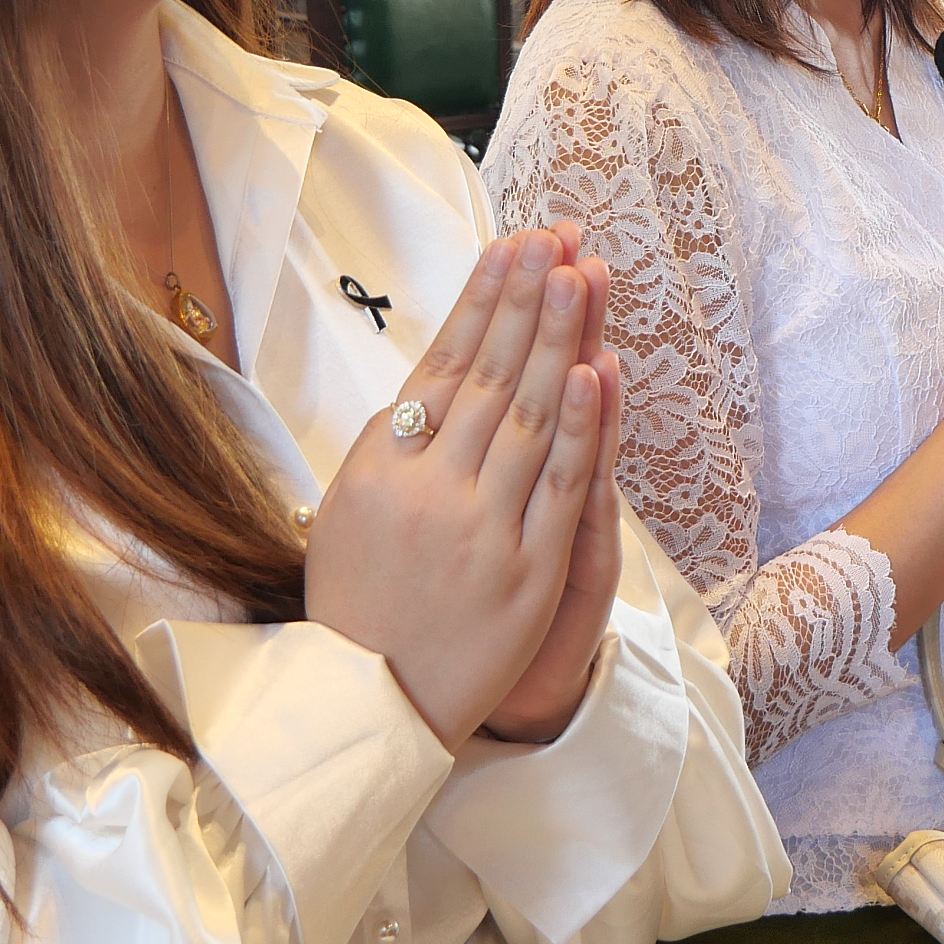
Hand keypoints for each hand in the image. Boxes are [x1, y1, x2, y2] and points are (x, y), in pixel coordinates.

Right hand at [303, 225, 615, 749]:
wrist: (364, 707)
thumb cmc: (353, 605)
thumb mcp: (346, 514)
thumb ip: (389, 450)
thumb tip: (426, 383)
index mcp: (379, 466)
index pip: (442, 363)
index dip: (481, 300)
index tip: (511, 244)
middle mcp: (427, 488)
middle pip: (491, 375)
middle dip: (527, 299)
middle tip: (557, 235)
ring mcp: (480, 528)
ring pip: (530, 418)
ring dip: (558, 340)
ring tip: (581, 274)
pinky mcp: (525, 573)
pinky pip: (559, 488)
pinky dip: (582, 429)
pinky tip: (596, 372)